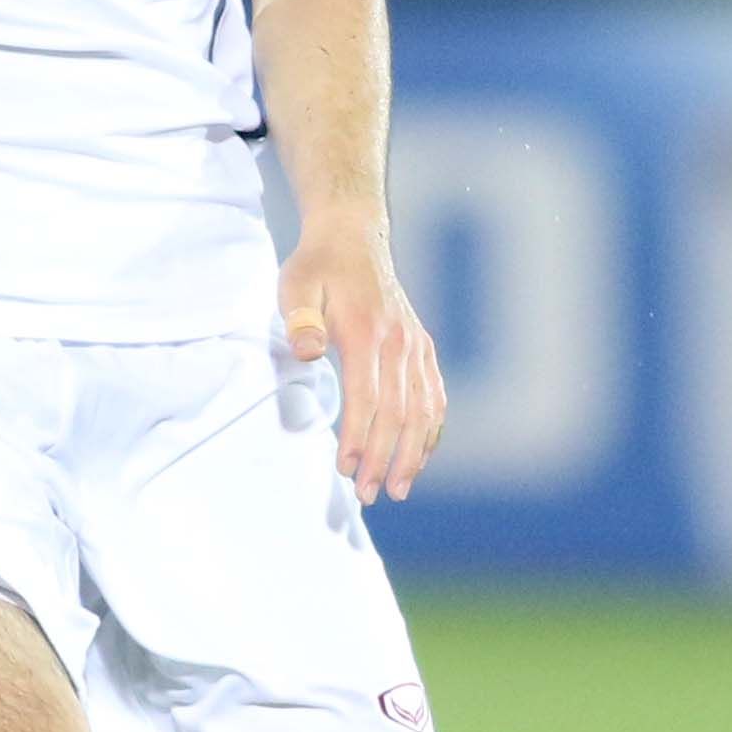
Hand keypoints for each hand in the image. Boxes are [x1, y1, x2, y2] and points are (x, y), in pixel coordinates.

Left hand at [281, 222, 445, 501]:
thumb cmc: (317, 266)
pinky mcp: (422, 348)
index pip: (367, 397)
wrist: (353, 236)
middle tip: (370, 494)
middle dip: (385, 458)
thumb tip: (308, 351)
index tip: (347, 470)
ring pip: (423, 410)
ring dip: (413, 453)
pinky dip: (431, 431)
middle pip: (398, 412)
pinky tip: (421, 457)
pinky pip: (435, 397)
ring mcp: (415, 346)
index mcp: (366, 331)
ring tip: (400, 488)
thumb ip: (302, 320)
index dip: (359, 437)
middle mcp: (398, 342)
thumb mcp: (297, 285)